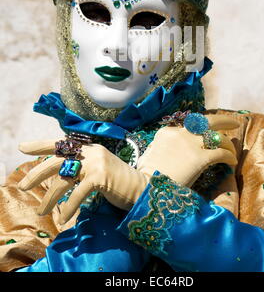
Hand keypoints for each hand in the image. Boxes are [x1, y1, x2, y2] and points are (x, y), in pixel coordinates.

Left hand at [18, 140, 147, 223]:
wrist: (142, 189)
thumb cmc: (118, 183)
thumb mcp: (97, 169)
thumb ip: (81, 166)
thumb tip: (58, 172)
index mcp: (89, 148)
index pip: (61, 144)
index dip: (41, 145)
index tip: (23, 147)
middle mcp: (91, 152)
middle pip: (57, 160)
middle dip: (37, 173)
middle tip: (23, 185)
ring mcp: (96, 162)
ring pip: (64, 179)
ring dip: (50, 198)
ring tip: (41, 211)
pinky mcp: (100, 176)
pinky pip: (77, 193)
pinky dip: (69, 207)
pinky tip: (63, 219)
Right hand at [137, 114, 238, 187]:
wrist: (143, 186)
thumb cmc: (143, 175)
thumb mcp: (149, 155)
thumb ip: (159, 150)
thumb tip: (163, 153)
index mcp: (167, 132)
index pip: (189, 127)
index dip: (201, 131)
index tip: (207, 136)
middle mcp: (180, 133)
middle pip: (207, 121)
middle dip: (223, 120)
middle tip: (234, 123)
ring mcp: (190, 145)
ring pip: (217, 137)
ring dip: (228, 143)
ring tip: (233, 150)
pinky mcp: (200, 158)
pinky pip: (220, 153)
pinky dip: (229, 156)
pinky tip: (232, 162)